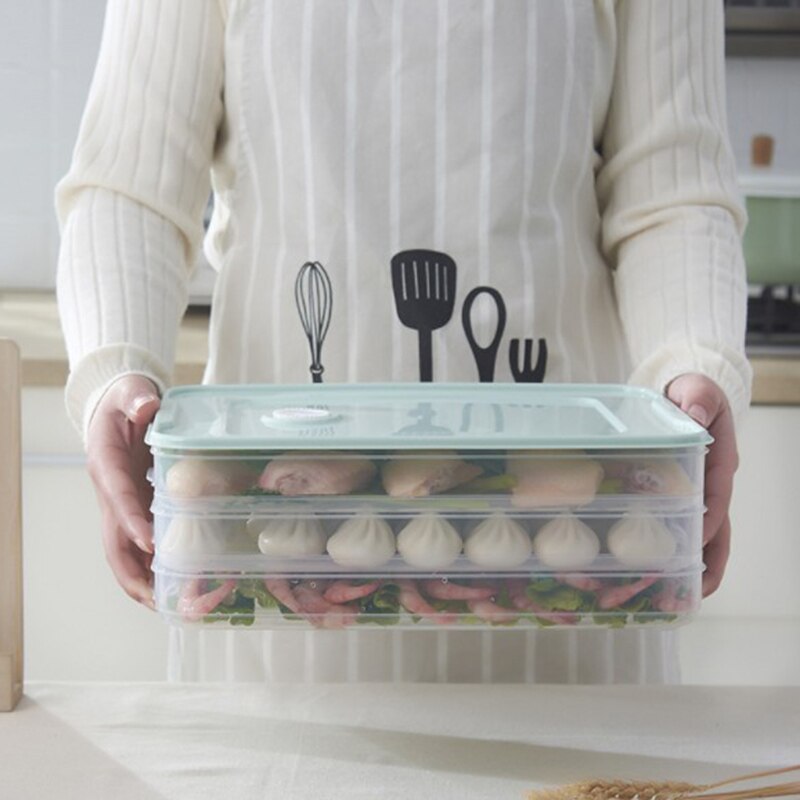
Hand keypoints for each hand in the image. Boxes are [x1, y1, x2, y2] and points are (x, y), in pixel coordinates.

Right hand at [86, 375, 160, 607]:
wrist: (116, 407)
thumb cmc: (124, 400)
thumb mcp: (130, 391)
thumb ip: (137, 397)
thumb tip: (146, 406)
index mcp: (106, 463)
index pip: (117, 497)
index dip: (131, 522)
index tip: (151, 543)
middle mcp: (110, 492)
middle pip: (113, 542)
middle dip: (133, 573)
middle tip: (160, 599)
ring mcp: (121, 505)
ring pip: (125, 551)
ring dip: (145, 579)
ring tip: (173, 605)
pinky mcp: (134, 509)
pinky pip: (140, 543)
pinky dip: (155, 565)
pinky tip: (178, 582)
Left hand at [665, 373, 737, 596]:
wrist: (682, 394)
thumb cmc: (691, 393)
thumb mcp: (697, 387)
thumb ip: (698, 397)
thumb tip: (695, 414)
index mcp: (719, 460)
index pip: (718, 492)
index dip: (710, 516)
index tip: (699, 536)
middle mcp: (713, 482)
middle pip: (719, 526)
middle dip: (713, 559)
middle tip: (699, 589)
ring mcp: (698, 493)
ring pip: (705, 534)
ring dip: (698, 564)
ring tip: (683, 595)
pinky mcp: (680, 496)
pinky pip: (681, 525)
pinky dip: (675, 547)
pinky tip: (660, 569)